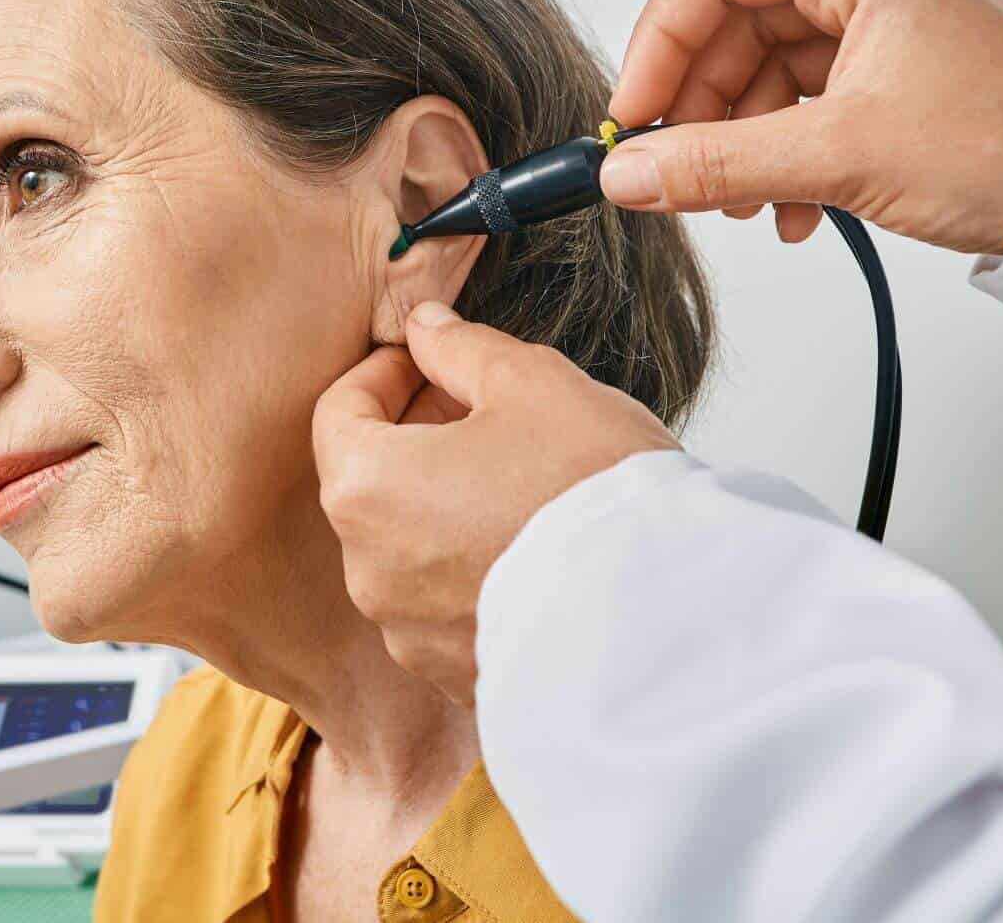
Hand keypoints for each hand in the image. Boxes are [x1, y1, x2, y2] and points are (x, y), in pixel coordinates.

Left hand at [312, 301, 677, 705]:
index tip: (430, 360)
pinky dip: (469, 567)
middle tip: (482, 408)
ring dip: (442, 502)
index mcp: (368, 489)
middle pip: (370, 481)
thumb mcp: (532, 384)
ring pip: (406, 546)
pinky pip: (444, 606)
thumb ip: (461, 348)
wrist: (664, 617)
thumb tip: (425, 328)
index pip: (337, 413)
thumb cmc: (592, 488)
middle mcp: (369, 570)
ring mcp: (409, 633)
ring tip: (516, 476)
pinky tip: (529, 544)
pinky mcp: (454, 675)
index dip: (383, 373)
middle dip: (416, 434)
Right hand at [601, 0, 1002, 255]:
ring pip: (765, 73)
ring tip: (737, 204)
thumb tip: (627, 173)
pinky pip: (803, 107)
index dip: (661, 38)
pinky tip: (787, 212)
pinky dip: (778, 157)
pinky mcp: (892, 81)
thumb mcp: (839, 156)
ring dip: (737, 143)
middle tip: (673, 170)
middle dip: (699, 104)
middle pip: (735, 26)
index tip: (634, 112)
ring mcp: (882, 32)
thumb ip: (719, 164)